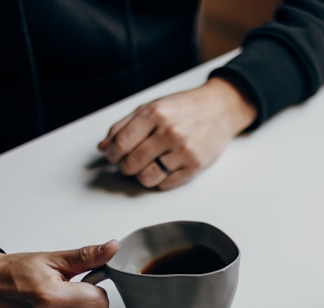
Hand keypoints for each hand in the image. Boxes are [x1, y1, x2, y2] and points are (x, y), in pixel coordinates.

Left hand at [97, 77, 256, 189]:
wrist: (220, 109)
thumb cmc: (184, 108)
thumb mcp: (152, 106)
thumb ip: (124, 125)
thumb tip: (103, 147)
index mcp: (155, 113)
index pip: (121, 143)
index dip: (112, 154)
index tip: (113, 156)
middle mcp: (169, 132)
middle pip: (131, 164)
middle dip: (125, 167)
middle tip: (129, 163)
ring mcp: (184, 150)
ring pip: (147, 178)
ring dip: (141, 177)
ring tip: (145, 167)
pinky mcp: (195, 165)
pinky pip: (166, 185)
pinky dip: (159, 181)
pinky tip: (163, 169)